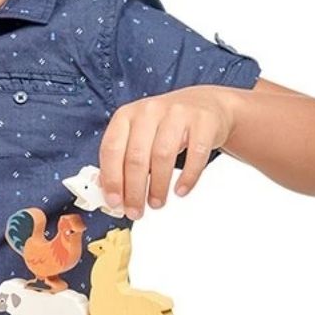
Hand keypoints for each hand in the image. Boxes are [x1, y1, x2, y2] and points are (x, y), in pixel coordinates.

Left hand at [98, 85, 236, 219]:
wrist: (204, 104)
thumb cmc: (165, 124)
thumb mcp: (139, 134)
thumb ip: (123, 158)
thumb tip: (110, 192)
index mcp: (126, 115)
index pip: (111, 149)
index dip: (111, 179)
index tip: (114, 202)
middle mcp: (149, 111)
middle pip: (136, 157)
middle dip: (134, 190)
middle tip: (136, 211)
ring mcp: (177, 114)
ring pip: (162, 156)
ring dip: (158, 186)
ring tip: (156, 203)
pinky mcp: (203, 122)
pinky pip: (195, 154)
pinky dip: (187, 177)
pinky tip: (180, 190)